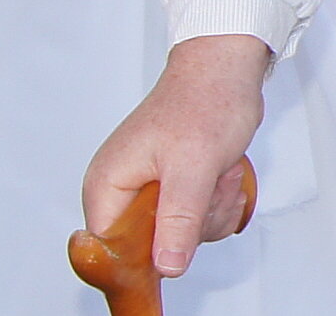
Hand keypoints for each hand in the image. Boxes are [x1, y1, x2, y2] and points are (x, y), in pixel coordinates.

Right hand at [84, 34, 268, 276]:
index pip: (109, 249)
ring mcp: (149, 191)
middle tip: (207, 186)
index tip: (177, 246)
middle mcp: (122, 191)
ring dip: (211, 211)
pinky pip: (195, 222)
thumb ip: (178, 220)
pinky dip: (217, 203)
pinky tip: (222, 173)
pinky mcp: (173, 190)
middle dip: (192, 226)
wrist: (227, 69)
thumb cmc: (205, 102)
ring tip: (217, 171)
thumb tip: (165, 267)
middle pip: (150, 249)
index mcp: (107, 185)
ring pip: (180, 238)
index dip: (143, 259)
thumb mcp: (193, 167)